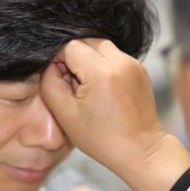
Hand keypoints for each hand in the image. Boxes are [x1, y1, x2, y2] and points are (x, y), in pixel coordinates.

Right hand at [41, 38, 189, 190]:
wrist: (140, 150)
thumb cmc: (102, 138)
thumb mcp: (65, 114)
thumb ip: (50, 82)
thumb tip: (51, 64)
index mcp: (101, 72)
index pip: (70, 46)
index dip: (58, 60)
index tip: (60, 79)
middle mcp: (120, 62)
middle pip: (86, 40)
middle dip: (74, 56)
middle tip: (72, 83)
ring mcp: (133, 64)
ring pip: (101, 46)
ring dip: (89, 59)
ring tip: (87, 86)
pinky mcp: (139, 69)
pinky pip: (114, 56)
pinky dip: (104, 65)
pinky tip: (102, 89)